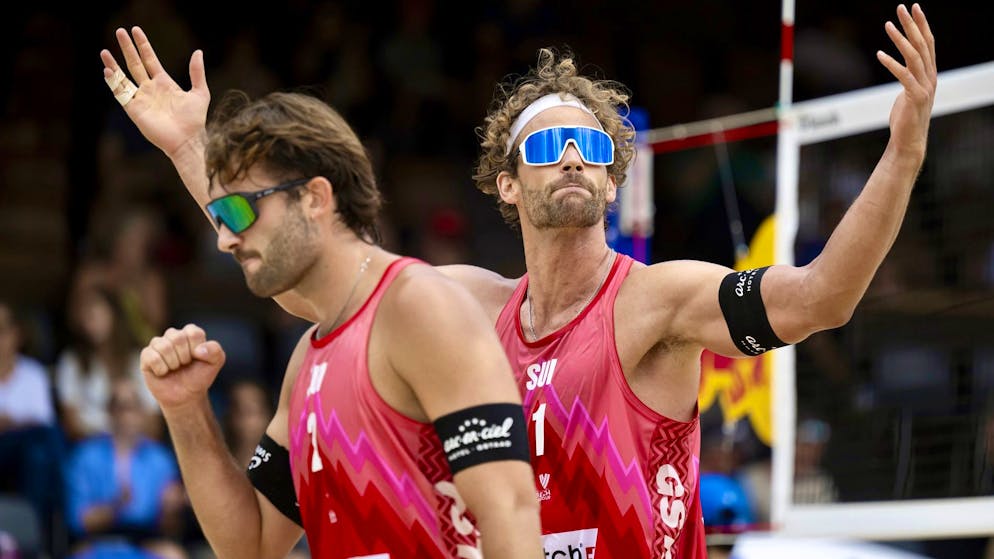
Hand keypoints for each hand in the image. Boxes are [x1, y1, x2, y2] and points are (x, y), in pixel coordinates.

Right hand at [100, 26, 209, 158]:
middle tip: (120, 31)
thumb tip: (198, 52)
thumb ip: (197, 72)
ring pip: (123, 77)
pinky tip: (108, 71)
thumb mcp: (200, 92)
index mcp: (164, 83)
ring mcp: (141, 98)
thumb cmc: (195, 120)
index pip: (150, 59)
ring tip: (104, 51)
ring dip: (113, 64)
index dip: (143, 45)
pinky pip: (121, 94)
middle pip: (135, 63)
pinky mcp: (134, 110)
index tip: (136, 30)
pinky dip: (113, 83)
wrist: (188, 139)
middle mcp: (150, 89)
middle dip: (127, 48)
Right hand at [140, 324, 224, 411]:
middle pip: (177, 338)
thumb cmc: (199, 376)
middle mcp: (173, 335)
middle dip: (184, 357)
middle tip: (185, 365)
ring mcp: (158, 344)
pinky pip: (152, 357)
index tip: (197, 358)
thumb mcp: (215, 362)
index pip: (193, 333)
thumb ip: (215, 350)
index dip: (196, 349)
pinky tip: (163, 372)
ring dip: (173, 363)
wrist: (186, 396)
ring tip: (174, 368)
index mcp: (190, 333)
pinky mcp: (146, 356)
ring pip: (164, 346)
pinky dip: (161, 368)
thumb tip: (198, 350)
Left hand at [877, 3, 936, 159]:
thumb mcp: (909, 92)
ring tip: (888, 25)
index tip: (914, 8)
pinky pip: (903, 76)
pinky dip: (891, 64)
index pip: (928, 43)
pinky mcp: (915, 97)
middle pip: (923, 44)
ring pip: (914, 56)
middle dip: (912, 24)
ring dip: (900, 39)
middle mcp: (930, 77)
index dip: (922, 25)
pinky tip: (879, 54)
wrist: (909, 141)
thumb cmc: (906, 118)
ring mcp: (925, 86)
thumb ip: (909, 78)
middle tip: (902, 7)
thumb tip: (902, 69)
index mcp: (930, 74)